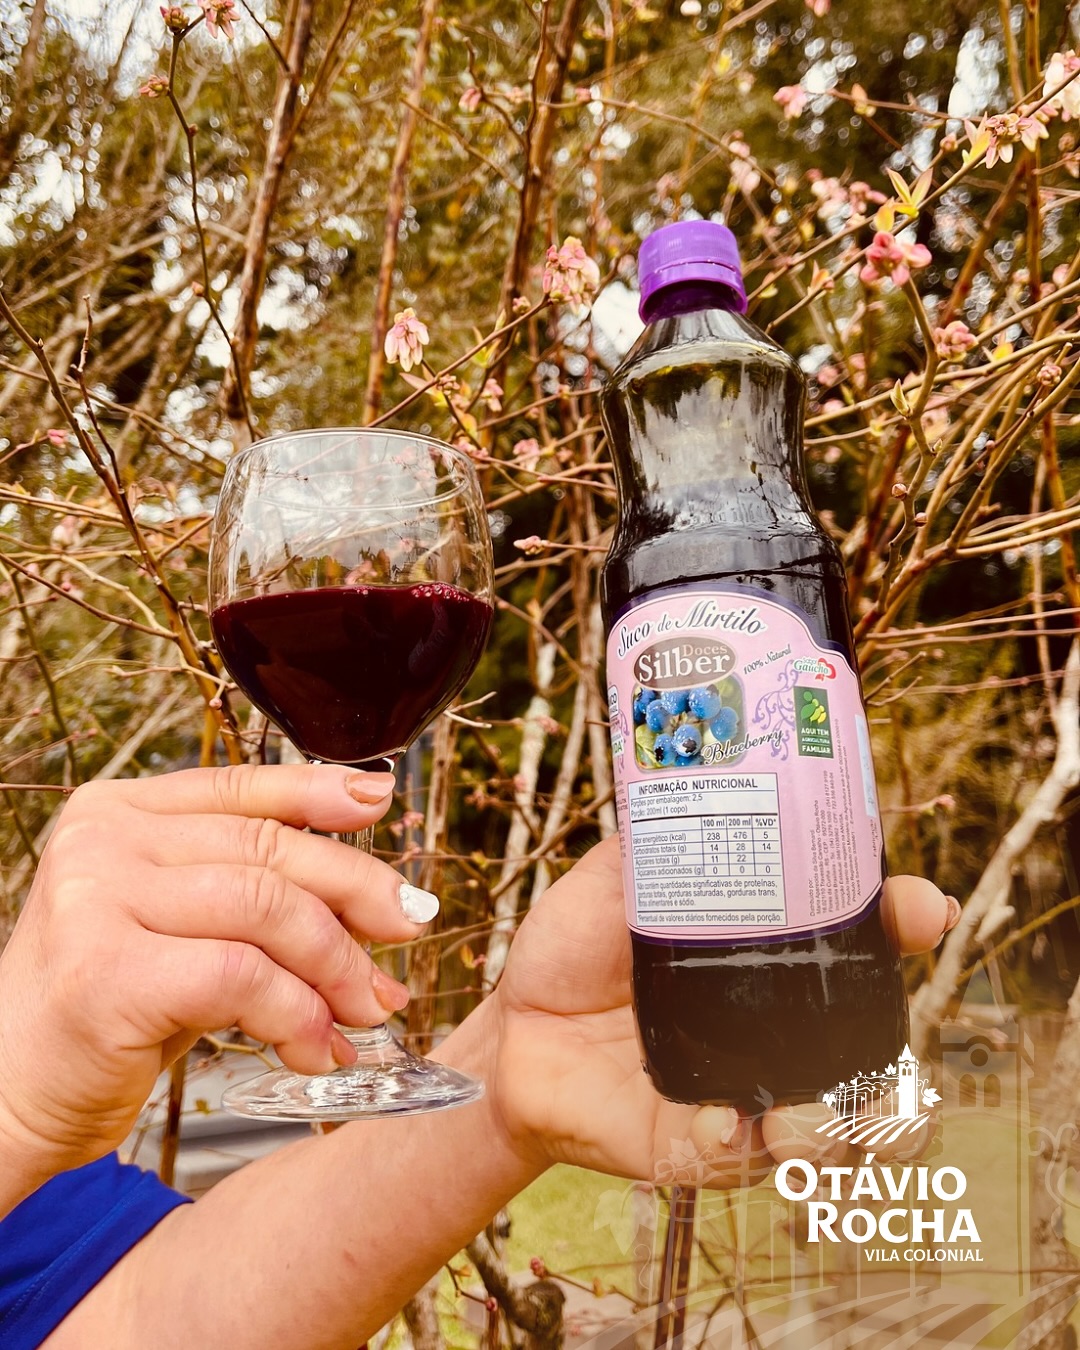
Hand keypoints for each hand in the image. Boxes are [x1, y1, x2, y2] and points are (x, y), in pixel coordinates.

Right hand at [0, 764, 428, 1203]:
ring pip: (267, 909)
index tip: (383, 803)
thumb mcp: (185, 932)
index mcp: (118, 811)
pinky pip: (241, 977)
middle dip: (355, 894)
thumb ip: (258, 899)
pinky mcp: (105, 969)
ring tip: (366, 1012)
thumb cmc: (108, 1016)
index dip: (320, 792)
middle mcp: (102, 839)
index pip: (242, 786)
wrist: (8, 1100)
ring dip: (335, 967)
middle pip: (269, 848)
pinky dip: (298, 1015)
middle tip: (406, 933)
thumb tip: (384, 900)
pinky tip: (316, 1051)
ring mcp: (96, 898)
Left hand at [489, 836, 954, 1185]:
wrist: (510, 1032)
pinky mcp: (698, 1148)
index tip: (922, 909)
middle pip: (878, 1066)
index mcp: (770, 962)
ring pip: (833, 1134)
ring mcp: (744, 1095)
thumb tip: (714, 785)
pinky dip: (738, 1146)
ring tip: (799, 1120)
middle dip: (900, 1083)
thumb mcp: (615, 880)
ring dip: (837, 1135)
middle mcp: (776, 1034)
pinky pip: (740, 1160)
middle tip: (888, 1072)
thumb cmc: (571, 950)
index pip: (865, 948)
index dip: (905, 923)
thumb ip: (663, 840)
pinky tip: (713, 1123)